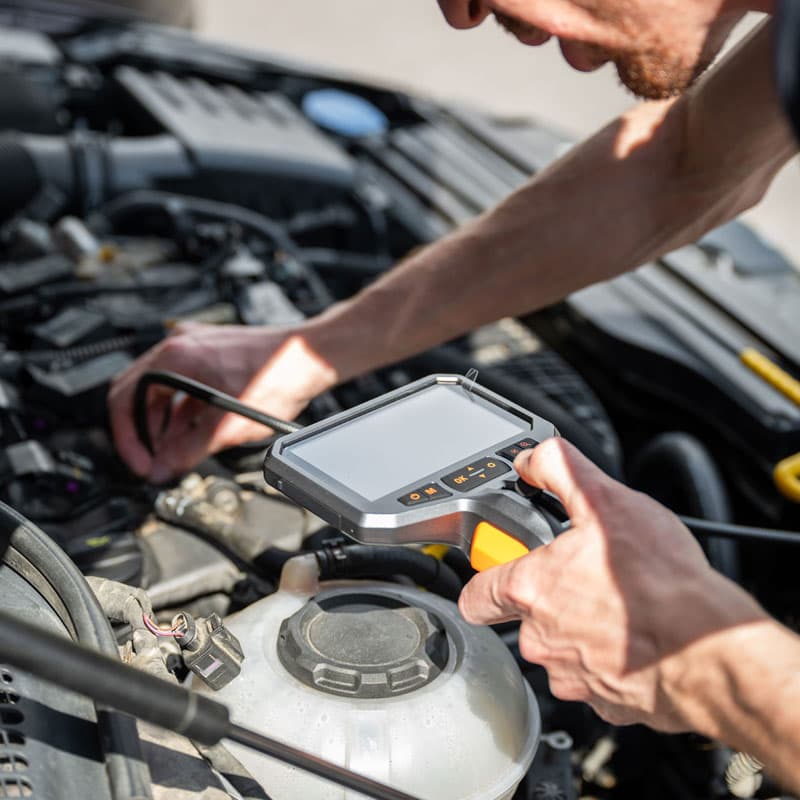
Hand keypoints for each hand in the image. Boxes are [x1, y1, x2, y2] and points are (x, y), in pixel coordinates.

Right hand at [108, 322, 335, 482]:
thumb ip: (189, 451)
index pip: (125, 399)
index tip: (141, 462)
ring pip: (163, 393)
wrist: (312, 356)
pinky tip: (193, 437)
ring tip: (176, 455)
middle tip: (155, 462)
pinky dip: (184, 413)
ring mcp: (196, 348)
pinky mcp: (212, 356)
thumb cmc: (279, 374)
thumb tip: (162, 469)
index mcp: (175, 356)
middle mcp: (180, 345)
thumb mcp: (228, 424)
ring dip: (165, 426)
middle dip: (145, 433)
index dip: (129, 438)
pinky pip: (184, 388)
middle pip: (139, 395)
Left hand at [459, 439, 765, 730]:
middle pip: (523, 619)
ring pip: (560, 650)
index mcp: (530, 590)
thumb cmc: (659, 580)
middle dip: (548, 600)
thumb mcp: (605, 500)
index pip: (475, 594)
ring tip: (617, 604)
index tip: (500, 568)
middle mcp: (540, 639)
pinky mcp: (605, 703)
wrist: (707, 648)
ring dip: (579, 630)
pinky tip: (636, 636)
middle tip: (585, 579)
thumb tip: (534, 459)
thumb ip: (560, 471)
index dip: (484, 578)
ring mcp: (571, 676)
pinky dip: (611, 658)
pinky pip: (596, 678)